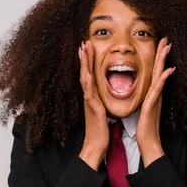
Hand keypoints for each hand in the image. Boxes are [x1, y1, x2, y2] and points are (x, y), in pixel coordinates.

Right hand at [78, 40, 108, 170]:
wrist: (97, 145)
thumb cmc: (101, 130)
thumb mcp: (102, 111)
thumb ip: (102, 101)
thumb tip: (103, 95)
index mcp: (92, 96)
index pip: (90, 74)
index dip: (89, 61)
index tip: (89, 47)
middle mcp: (89, 97)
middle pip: (85, 72)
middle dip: (85, 57)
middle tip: (84, 42)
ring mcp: (90, 102)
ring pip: (85, 80)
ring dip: (84, 65)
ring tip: (83, 51)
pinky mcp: (94, 110)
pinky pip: (89, 95)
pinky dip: (88, 84)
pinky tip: (87, 75)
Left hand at [136, 37, 175, 166]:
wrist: (148, 142)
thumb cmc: (145, 128)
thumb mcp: (144, 109)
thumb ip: (146, 99)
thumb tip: (147, 93)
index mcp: (152, 93)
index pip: (155, 72)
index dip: (157, 58)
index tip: (159, 45)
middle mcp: (156, 93)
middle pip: (160, 70)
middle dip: (162, 54)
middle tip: (166, 38)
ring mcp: (156, 98)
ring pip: (160, 75)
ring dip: (164, 61)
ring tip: (167, 47)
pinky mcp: (152, 105)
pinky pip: (158, 89)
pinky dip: (163, 79)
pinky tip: (168, 70)